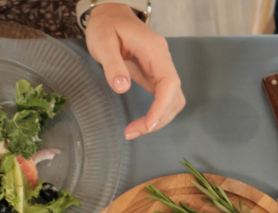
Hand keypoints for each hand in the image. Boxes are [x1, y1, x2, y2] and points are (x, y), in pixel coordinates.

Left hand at [82, 4, 183, 138]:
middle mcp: (162, 59)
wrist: (110, 15)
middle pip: (175, 96)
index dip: (162, 107)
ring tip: (134, 131)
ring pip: (173, 100)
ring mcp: (161, 68)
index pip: (169, 82)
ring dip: (159, 119)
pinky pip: (164, 97)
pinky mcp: (155, 75)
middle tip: (132, 132)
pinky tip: (141, 122)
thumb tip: (122, 87)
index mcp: (154, 50)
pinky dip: (156, 113)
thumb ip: (112, 65)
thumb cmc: (106, 26)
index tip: (148, 125)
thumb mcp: (102, 42)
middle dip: (158, 118)